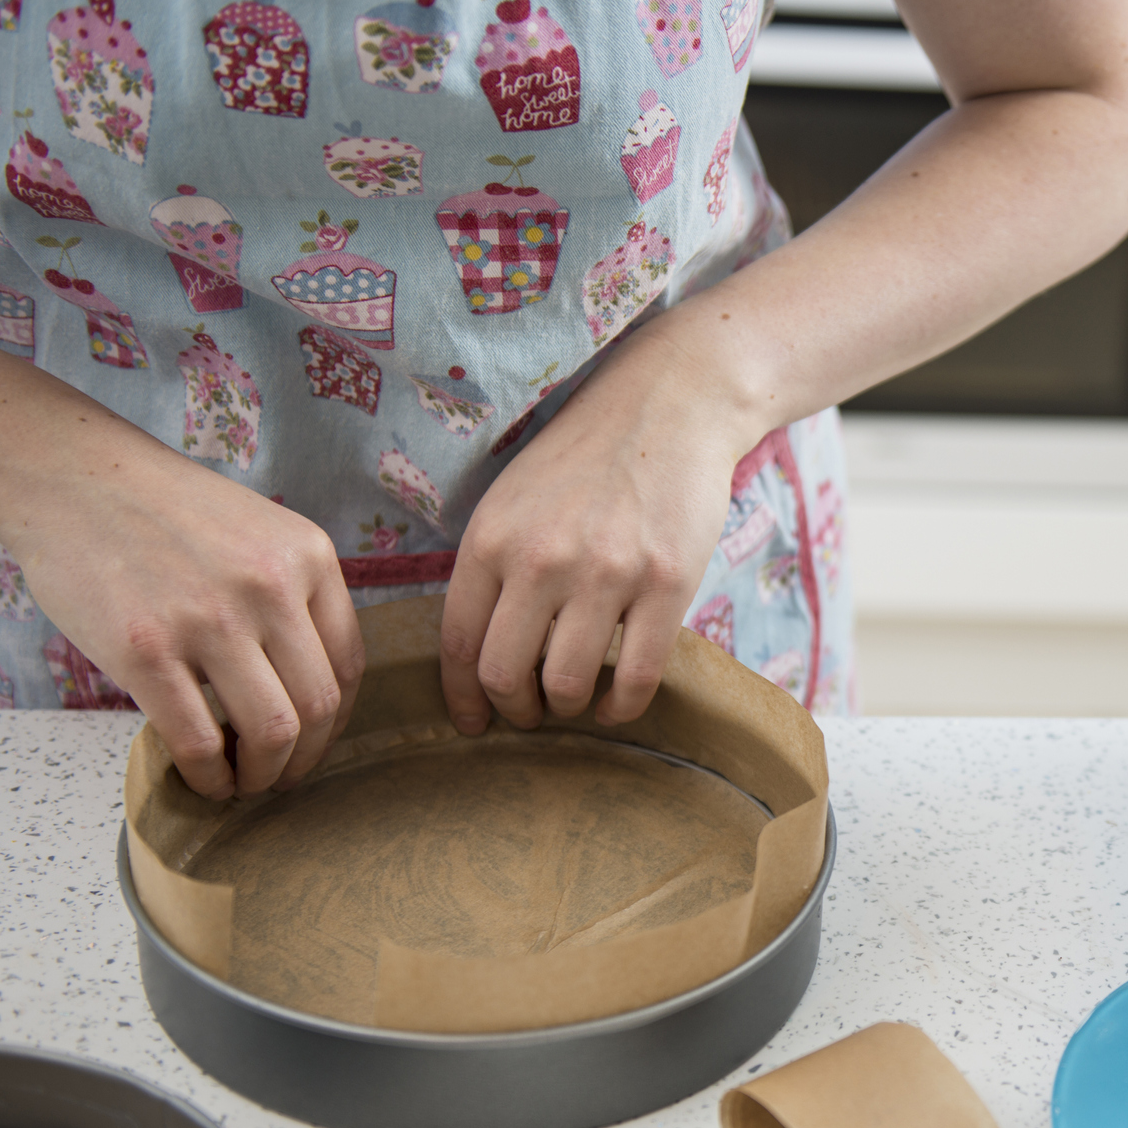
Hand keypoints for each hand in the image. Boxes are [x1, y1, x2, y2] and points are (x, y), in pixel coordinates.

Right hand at [0, 331, 363, 800]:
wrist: (73, 478)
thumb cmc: (163, 511)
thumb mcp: (258, 531)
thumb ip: (292, 594)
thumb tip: (309, 683)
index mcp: (309, 557)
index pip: (349, 663)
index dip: (336, 719)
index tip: (315, 739)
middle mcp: (271, 587)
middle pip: (319, 705)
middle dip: (305, 757)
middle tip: (282, 776)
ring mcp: (210, 619)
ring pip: (272, 731)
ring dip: (263, 774)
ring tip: (245, 783)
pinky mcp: (147, 650)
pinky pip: (199, 739)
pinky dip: (209, 776)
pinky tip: (205, 780)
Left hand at [439, 322, 762, 731]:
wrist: (669, 405)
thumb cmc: (586, 456)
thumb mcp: (512, 499)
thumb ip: (492, 567)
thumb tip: (479, 653)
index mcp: (492, 538)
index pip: (458, 642)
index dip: (461, 696)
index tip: (471, 722)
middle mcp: (542, 559)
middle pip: (506, 674)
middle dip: (515, 710)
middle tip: (530, 714)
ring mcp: (607, 573)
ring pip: (569, 684)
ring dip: (569, 707)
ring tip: (576, 699)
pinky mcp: (668, 584)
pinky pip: (638, 677)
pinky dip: (623, 708)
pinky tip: (618, 705)